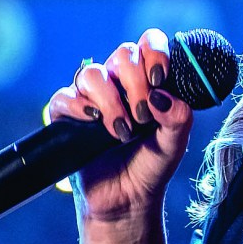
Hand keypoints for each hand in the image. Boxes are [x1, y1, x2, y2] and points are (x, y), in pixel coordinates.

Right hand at [47, 28, 193, 243]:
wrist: (127, 200)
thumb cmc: (151, 165)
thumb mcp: (174, 142)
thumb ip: (178, 116)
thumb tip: (162, 96)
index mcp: (146, 79)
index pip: (148, 43)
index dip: (154, 52)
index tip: (160, 78)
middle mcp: (118, 82)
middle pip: (122, 54)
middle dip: (136, 82)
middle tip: (144, 114)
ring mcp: (91, 97)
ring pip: (92, 73)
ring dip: (110, 100)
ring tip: (123, 130)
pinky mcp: (67, 116)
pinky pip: (64, 97)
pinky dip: (79, 106)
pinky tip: (93, 122)